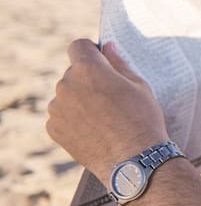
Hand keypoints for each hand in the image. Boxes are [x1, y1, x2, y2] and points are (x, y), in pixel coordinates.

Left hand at [45, 40, 169, 179]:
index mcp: (88, 69)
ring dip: (80, 100)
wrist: (133, 160)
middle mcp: (66, 85)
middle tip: (111, 97)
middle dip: (89, 79)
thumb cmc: (142, 119)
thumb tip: (107, 47)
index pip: (78, 46)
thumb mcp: (139, 85)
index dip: (91, 51)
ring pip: (67, 95)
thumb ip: (118, 62)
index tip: (101, 60)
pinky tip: (95, 130)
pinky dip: (74, 119)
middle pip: (74, 72)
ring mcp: (57, 108)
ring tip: (104, 118)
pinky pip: (62, 115)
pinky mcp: (53, 128)